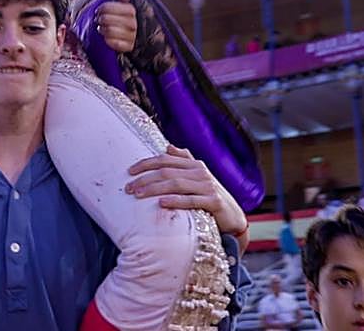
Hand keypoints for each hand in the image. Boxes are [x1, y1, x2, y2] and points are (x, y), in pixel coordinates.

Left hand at [95, 0, 136, 53]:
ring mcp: (132, 36)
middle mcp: (133, 23)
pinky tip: (106, 38)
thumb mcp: (121, 5)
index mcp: (131, 10)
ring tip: (101, 29)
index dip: (100, 9)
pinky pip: (115, 44)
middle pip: (106, 19)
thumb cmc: (120, 17)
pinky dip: (108, 40)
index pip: (108, 7)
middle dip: (100, 20)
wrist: (129, 36)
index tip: (98, 11)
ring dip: (102, 30)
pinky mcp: (129, 47)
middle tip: (98, 20)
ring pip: (109, 31)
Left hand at [125, 144, 248, 247]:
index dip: (146, 164)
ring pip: (175, 184)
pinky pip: (191, 200)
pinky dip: (175, 201)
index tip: (129, 171)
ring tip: (138, 194)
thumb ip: (184, 160)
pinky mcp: (213, 201)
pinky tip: (161, 203)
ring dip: (154, 189)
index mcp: (194, 164)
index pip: (165, 159)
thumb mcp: (198, 176)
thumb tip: (168, 146)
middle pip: (166, 172)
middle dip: (145, 178)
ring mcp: (207, 186)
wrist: (234, 217)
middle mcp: (200, 172)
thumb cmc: (210, 196)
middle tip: (129, 187)